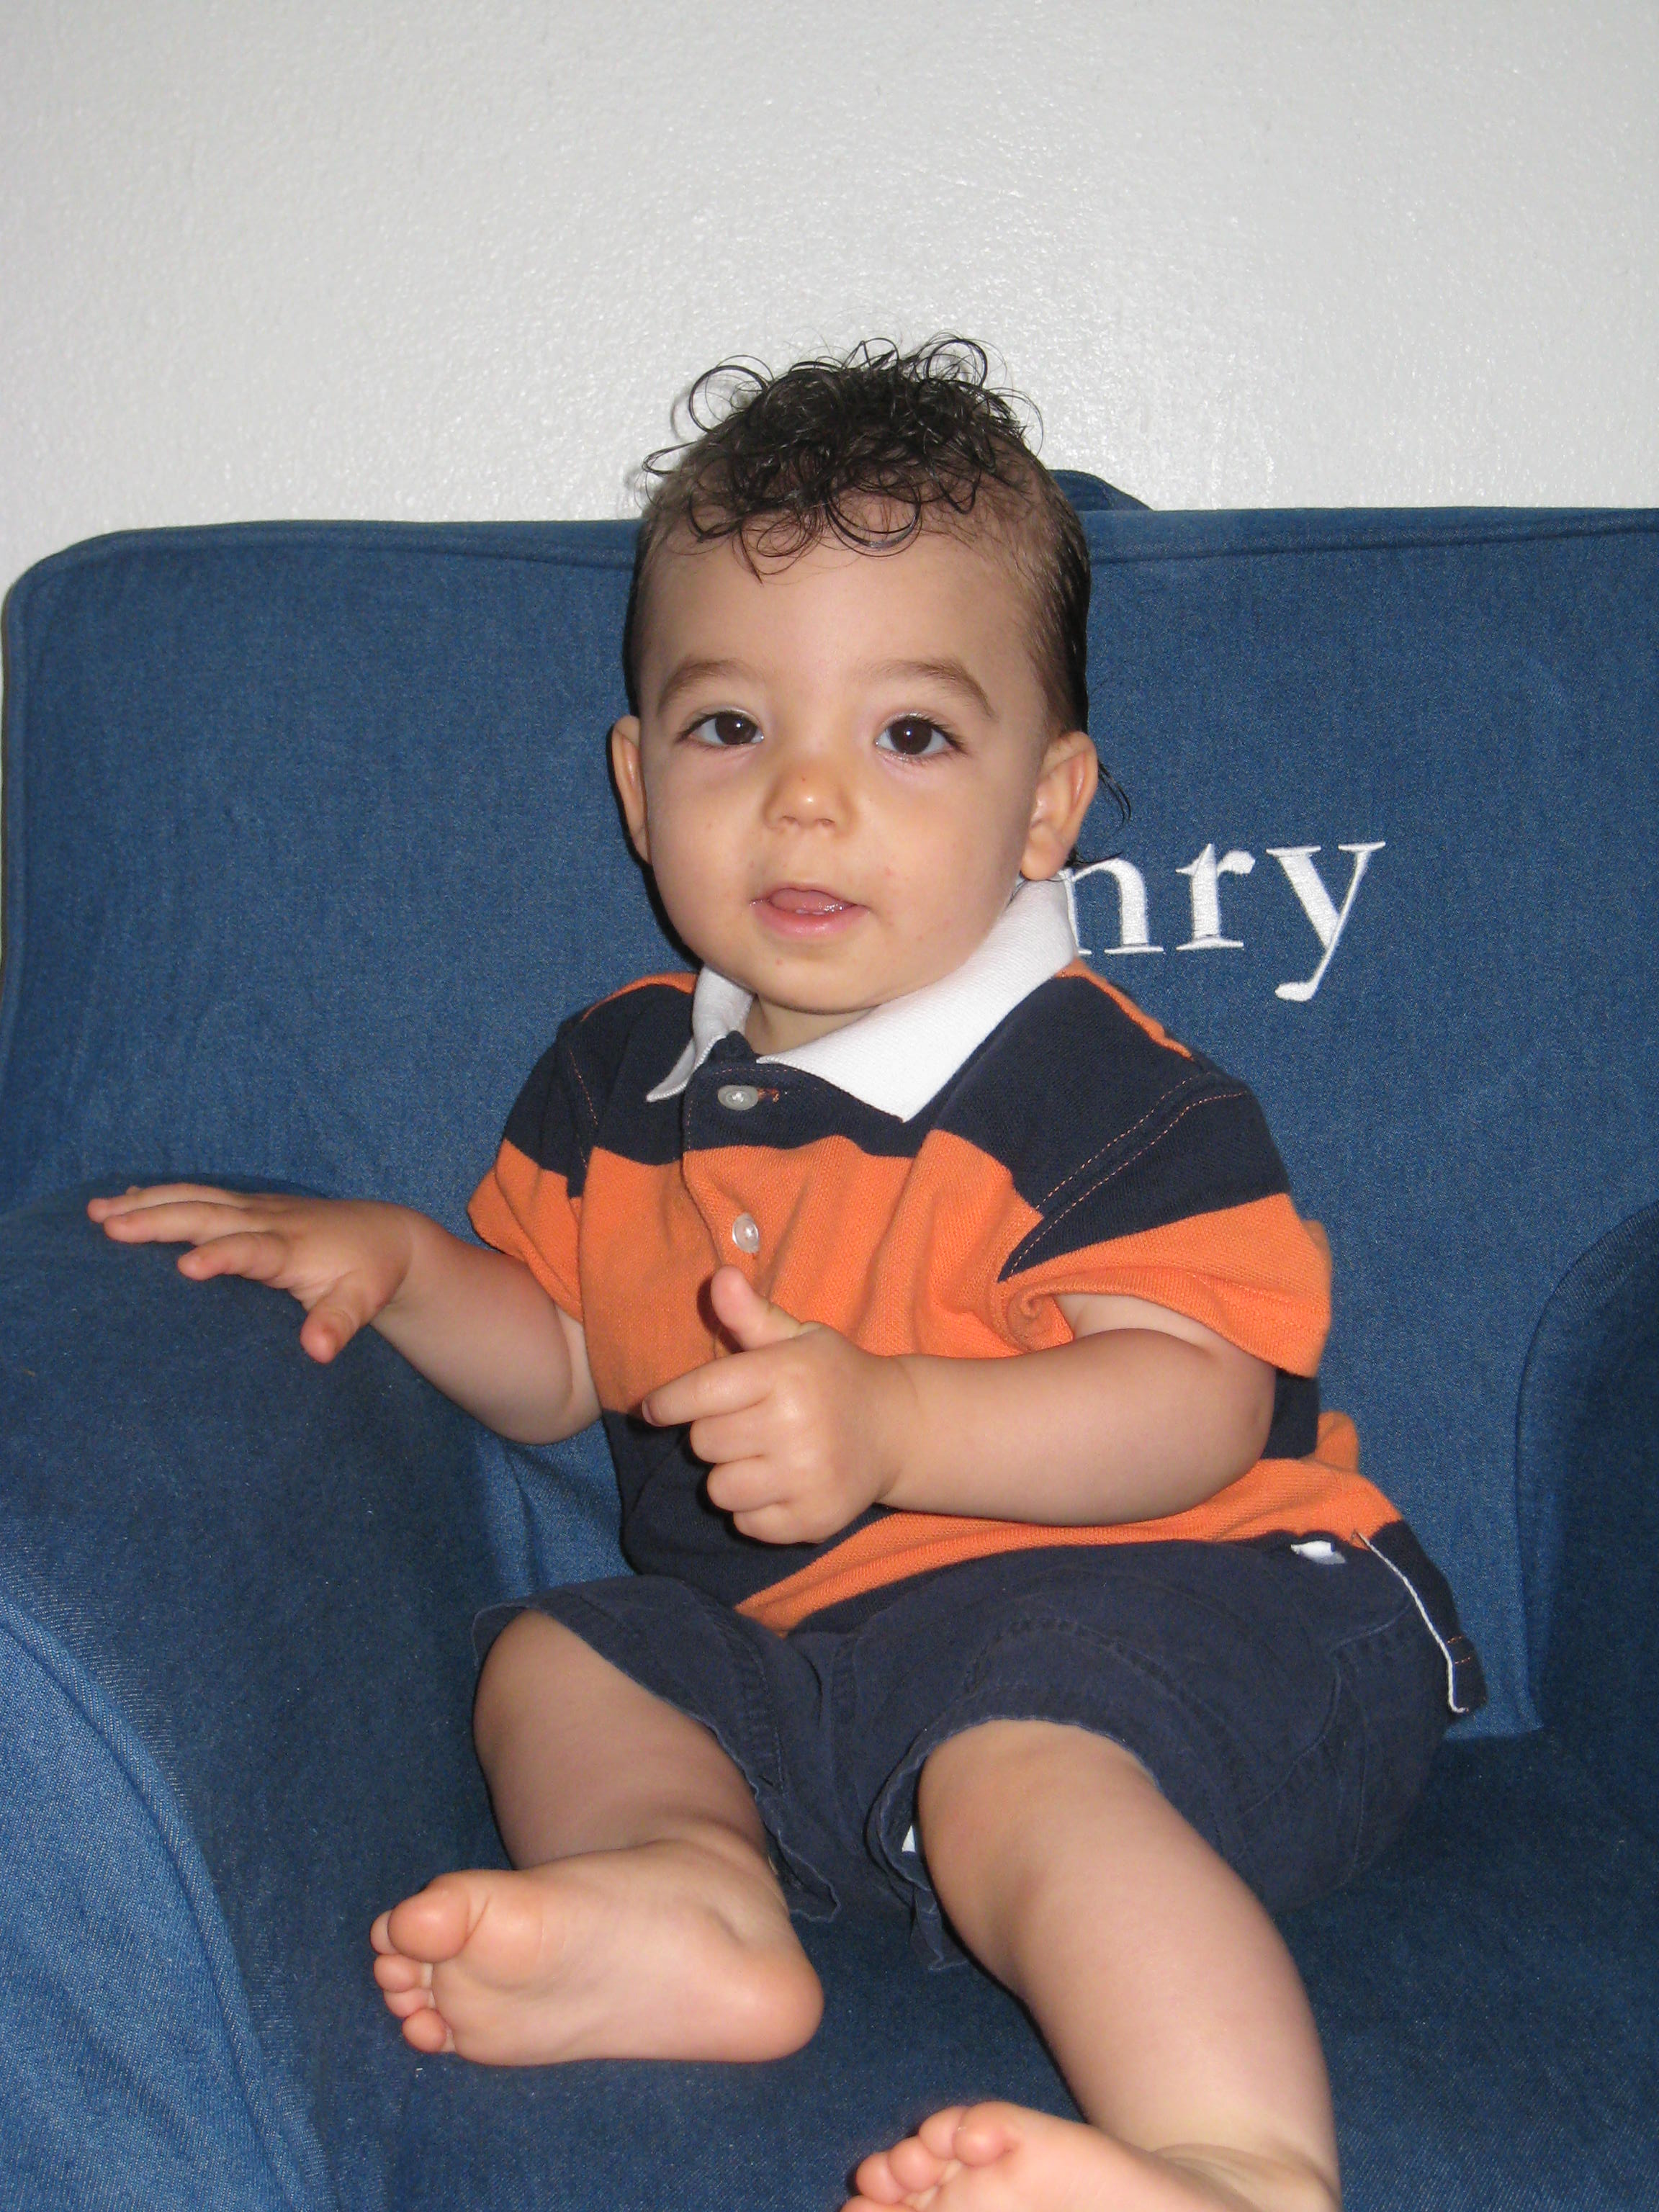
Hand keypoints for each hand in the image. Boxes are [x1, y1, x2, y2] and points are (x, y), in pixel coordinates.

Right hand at [88, 1183, 417, 1362]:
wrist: (383, 1235)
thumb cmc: (367, 1276)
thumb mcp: (362, 1303)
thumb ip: (338, 1324)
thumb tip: (318, 1352)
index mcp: (291, 1248)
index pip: (252, 1249)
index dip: (221, 1256)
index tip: (186, 1267)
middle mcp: (267, 1221)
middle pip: (208, 1215)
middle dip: (160, 1219)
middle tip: (110, 1228)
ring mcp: (253, 1209)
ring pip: (195, 1199)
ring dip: (146, 1203)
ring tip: (97, 1212)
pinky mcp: (245, 1207)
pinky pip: (197, 1197)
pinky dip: (159, 1197)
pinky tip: (122, 1200)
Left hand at [642, 1268, 915, 1545]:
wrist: (897, 1429)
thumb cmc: (832, 1377)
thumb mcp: (796, 1338)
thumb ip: (751, 1314)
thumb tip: (719, 1277)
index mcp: (786, 1374)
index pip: (701, 1393)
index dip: (666, 1403)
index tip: (653, 1409)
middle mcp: (797, 1426)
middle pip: (703, 1443)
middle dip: (713, 1433)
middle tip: (744, 1423)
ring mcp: (808, 1477)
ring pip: (720, 1490)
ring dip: (730, 1475)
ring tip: (760, 1457)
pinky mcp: (814, 1520)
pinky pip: (747, 1524)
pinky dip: (754, 1510)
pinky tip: (779, 1484)